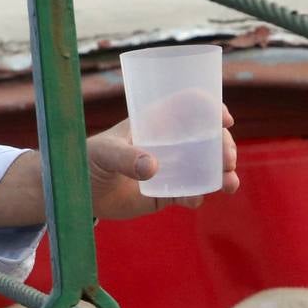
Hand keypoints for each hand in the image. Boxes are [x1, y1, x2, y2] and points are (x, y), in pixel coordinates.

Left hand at [86, 107, 238, 220]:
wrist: (79, 192)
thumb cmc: (88, 158)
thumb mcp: (103, 152)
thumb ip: (125, 157)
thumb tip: (153, 167)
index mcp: (154, 122)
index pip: (189, 106)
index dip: (211, 107)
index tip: (224, 119)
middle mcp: (169, 143)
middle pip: (208, 138)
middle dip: (224, 145)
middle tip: (227, 160)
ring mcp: (171, 168)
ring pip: (207, 167)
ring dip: (223, 173)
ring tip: (229, 183)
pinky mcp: (167, 193)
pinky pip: (191, 194)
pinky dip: (198, 197)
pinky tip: (195, 201)